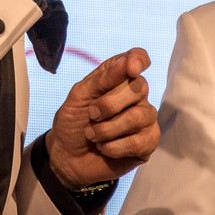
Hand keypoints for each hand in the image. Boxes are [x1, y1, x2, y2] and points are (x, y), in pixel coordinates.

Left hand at [46, 48, 159, 187]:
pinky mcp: (148, 142)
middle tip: (91, 115)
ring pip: (139, 116)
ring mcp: (145, 118)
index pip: (138, 57)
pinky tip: (105, 148)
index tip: (131, 69)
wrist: (66, 157)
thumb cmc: (72, 122)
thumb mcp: (79, 96)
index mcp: (118, 76)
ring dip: (107, 129)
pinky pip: (140, 141)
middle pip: (139, 88)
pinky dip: (115, 147)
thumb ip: (102, 79)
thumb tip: (128, 62)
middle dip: (108, 105)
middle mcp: (136, 94)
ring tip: (93, 135)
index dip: (139, 60)